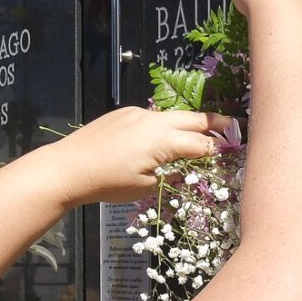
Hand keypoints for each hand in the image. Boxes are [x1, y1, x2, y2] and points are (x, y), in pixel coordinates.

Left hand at [43, 106, 235, 206]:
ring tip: (203, 129)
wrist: (69, 167)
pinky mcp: (124, 113)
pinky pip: (153, 116)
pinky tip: (164, 135)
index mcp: (163, 140)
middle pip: (192, 119)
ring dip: (189, 122)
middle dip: (214, 123)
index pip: (200, 143)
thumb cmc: (108, 183)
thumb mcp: (145, 187)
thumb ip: (170, 175)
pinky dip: (165, 124)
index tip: (231, 150)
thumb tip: (184, 169)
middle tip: (232, 125)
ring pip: (172, 115)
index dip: (217, 148)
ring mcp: (138, 114)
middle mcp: (154, 120)